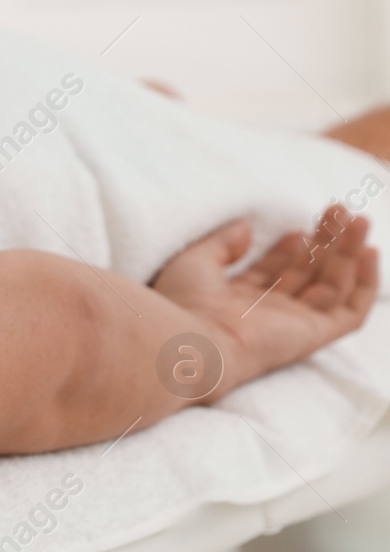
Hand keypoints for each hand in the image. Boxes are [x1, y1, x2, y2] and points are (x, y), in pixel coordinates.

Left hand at [152, 208, 377, 393]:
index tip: (296, 228)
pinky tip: (369, 253)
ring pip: (332, 285)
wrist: (192, 340)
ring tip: (357, 219)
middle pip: (306, 274)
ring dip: (347, 252)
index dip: (287, 250)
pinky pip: (351, 312)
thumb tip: (244, 227)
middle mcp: (267, 315)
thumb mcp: (195, 262)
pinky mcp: (313, 334)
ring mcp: (292, 325)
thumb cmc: (183, 304)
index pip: (273, 273)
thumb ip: (220, 244)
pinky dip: (364, 284)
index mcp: (237, 302)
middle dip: (323, 242)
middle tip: (337, 211)